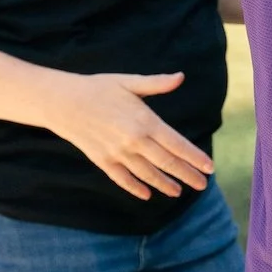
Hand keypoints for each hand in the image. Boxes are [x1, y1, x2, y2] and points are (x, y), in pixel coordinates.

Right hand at [39, 71, 212, 200]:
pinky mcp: (102, 160)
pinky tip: (146, 194)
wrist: (62, 102)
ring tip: (178, 192)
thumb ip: (157, 83)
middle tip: (203, 185)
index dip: (194, 157)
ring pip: (146, 174)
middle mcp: (133, 141)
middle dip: (187, 175)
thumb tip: (181, 77)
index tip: (209, 167)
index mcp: (144, 121)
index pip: (177, 144)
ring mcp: (117, 153)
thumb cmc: (99, 88)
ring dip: (164, 184)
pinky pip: (122, 179)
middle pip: (166, 163)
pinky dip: (135, 187)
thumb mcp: (129, 82)